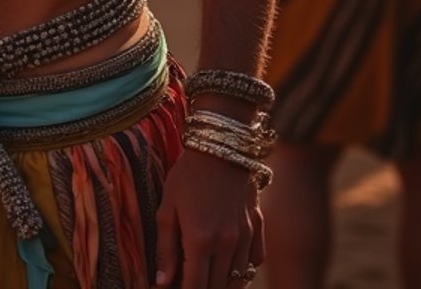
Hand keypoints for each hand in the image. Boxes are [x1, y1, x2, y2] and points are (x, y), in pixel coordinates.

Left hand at [155, 148, 263, 286]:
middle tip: (188, 279)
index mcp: (200, 241)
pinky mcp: (258, 227)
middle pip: (216, 288)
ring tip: (206, 276)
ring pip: (237, 280)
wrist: (220, 146)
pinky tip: (229, 265)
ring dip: (221, 283)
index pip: (195, 287)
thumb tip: (162, 283)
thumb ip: (165, 249)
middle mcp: (227, 244)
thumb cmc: (188, 175)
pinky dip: (243, 270)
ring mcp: (245, 237)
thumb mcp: (167, 207)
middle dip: (201, 288)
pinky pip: (255, 262)